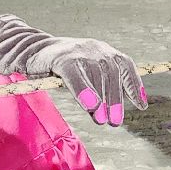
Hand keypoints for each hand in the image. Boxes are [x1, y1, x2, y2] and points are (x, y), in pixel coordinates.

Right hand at [14, 37, 146, 126]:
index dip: (134, 85)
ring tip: (102, 120)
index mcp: (102, 50)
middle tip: (115, 122)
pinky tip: (90, 106)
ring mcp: (78, 51)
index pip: (125, 65)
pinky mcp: (61, 58)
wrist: (29, 49)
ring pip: (95, 75)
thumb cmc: (59, 67)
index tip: (141, 106)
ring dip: (101, 100)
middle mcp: (94, 48)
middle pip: (111, 73)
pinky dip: (84, 91)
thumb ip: (98, 87)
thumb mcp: (83, 73)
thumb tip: (111, 112)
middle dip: (115, 99)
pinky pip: (75, 76)